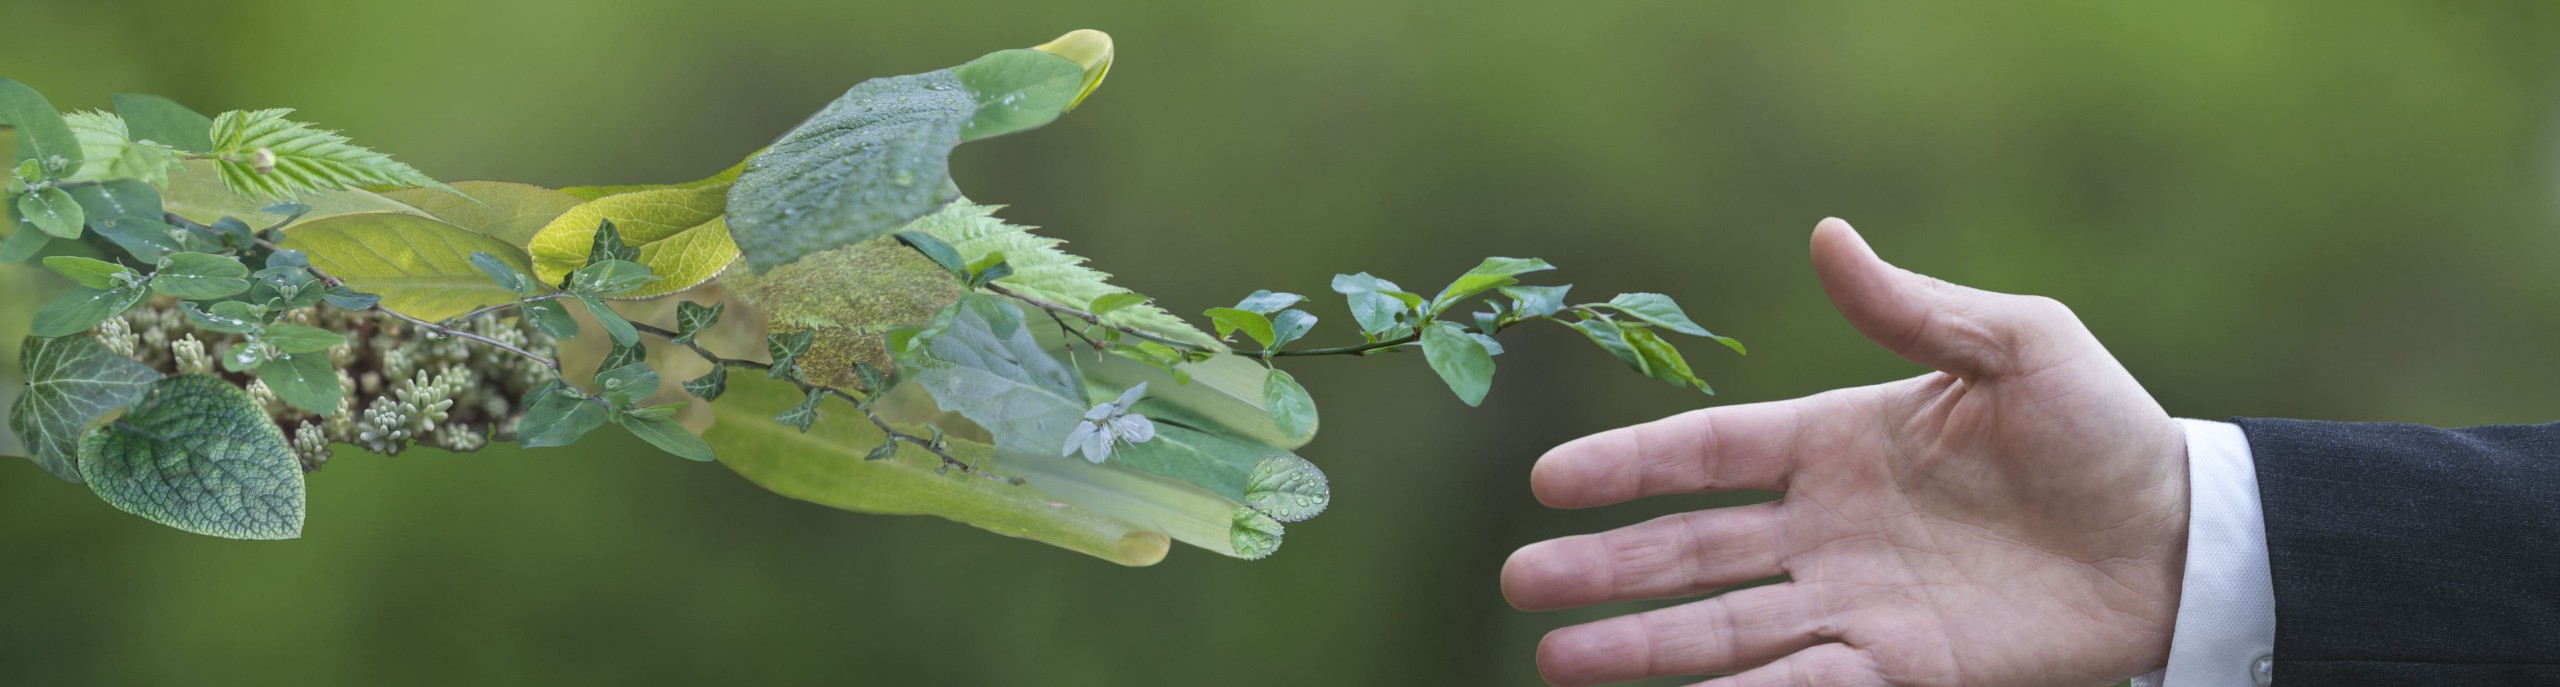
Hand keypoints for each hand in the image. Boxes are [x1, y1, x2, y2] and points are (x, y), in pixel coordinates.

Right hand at [1503, 218, 2190, 686]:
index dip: (1627, 466)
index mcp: (1837, 443)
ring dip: (1644, 646)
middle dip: (1602, 569)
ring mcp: (1858, 604)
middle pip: (1691, 551)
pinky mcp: (1904, 669)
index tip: (1547, 482)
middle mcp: (1828, 529)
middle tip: (1521, 581)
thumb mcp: (2017, 344)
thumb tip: (1826, 237)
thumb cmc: (2100, 429)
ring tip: (1558, 661)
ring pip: (1726, 629)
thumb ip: (1914, 309)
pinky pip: (1809, 686)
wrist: (2182, 536)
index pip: (1708, 456)